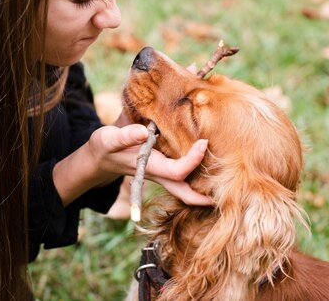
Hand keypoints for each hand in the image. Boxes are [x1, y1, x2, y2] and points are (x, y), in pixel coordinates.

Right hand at [87, 124, 212, 205]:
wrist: (99, 156)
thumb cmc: (105, 147)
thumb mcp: (109, 138)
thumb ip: (125, 136)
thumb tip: (144, 131)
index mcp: (150, 168)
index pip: (179, 171)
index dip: (194, 160)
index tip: (204, 142)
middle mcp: (159, 174)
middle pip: (187, 193)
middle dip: (207, 197)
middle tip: (229, 190)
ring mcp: (161, 174)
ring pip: (187, 187)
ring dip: (203, 185)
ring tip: (224, 173)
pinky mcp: (161, 168)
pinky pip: (183, 176)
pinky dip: (195, 172)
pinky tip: (206, 160)